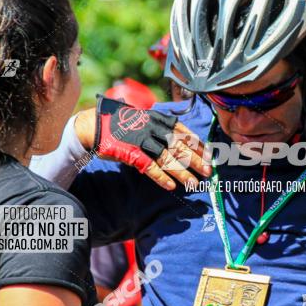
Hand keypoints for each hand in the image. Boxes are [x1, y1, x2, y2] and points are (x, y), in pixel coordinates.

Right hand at [77, 96, 210, 190]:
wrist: (95, 124)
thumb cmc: (123, 123)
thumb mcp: (146, 119)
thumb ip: (162, 129)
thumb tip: (180, 142)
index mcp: (160, 120)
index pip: (185, 133)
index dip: (199, 145)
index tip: (210, 156)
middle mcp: (154, 129)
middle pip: (180, 146)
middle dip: (196, 160)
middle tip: (208, 172)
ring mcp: (142, 141)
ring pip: (168, 159)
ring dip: (183, 172)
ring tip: (194, 183)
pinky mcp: (131, 153)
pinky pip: (150, 167)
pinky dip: (161, 177)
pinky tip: (171, 186)